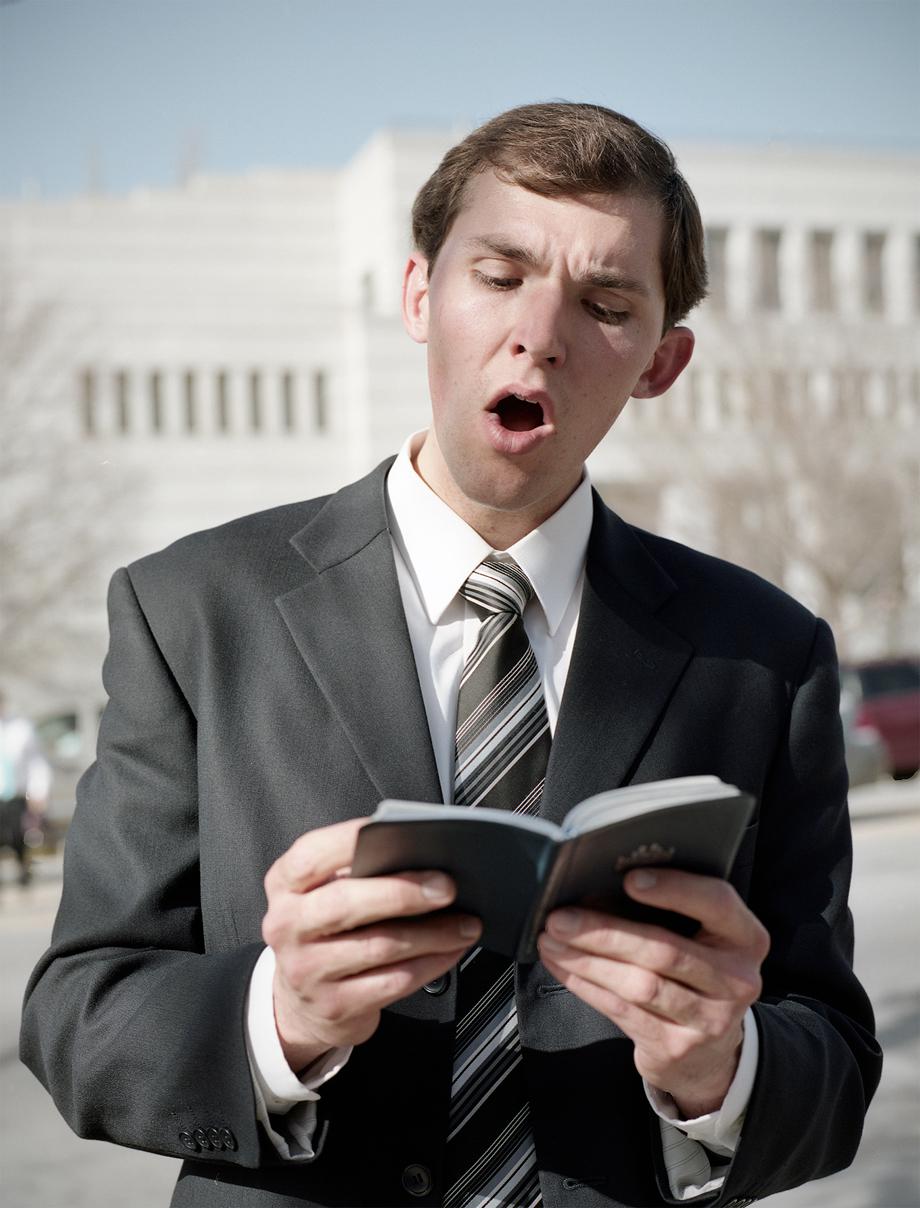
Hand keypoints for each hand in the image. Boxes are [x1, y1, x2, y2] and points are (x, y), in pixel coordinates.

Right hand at [262, 818, 480, 1072]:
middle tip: (447, 886)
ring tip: (466, 923)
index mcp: (285, 883)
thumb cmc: (326, 927)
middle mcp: (288, 925)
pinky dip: (431, 964)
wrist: (301, 1001)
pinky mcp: (335, 1005)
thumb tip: (419, 853)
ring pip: (379, 946)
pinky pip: (394, 981)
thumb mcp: (324, 890)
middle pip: (346, 903)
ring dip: (433, 934)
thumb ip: (355, 869)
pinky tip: (451, 950)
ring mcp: (307, 969)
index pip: (312, 855)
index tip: (401, 833)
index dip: (353, 840)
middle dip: (404, 892)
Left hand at [537, 868, 769, 1117]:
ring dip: (586, 960)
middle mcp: (737, 979)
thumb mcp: (700, 939)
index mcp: (745, 938)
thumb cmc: (694, 974)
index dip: (674, 889)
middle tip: (560, 917)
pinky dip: (586, 986)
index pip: (716, 903)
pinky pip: (623, 1011)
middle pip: (664, 950)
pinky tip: (564, 968)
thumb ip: (668, 911)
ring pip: (639, 984)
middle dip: (604, 931)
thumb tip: (598, 886)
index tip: (629, 879)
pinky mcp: (678, 1048)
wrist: (710, 1051)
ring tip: (551, 941)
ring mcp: (710, 1020)